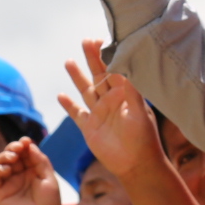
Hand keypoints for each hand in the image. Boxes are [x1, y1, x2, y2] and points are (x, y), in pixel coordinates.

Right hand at [57, 40, 166, 178]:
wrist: (136, 164)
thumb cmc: (143, 137)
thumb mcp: (139, 111)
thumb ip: (133, 89)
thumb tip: (129, 65)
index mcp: (126, 95)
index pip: (115, 69)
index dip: (108, 55)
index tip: (101, 40)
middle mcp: (112, 101)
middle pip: (99, 75)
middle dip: (92, 59)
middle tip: (86, 41)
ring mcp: (100, 114)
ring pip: (86, 90)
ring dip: (78, 77)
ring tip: (69, 61)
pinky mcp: (90, 128)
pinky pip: (77, 114)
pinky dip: (69, 105)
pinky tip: (61, 95)